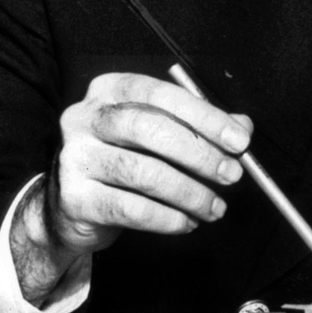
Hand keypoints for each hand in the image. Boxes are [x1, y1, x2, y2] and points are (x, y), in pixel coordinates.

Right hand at [11, 71, 251, 303]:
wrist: (70, 206)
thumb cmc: (124, 157)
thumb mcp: (159, 131)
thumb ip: (199, 124)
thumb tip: (242, 127)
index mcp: (109, 89)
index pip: (161, 94)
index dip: (204, 116)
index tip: (240, 140)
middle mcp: (85, 118)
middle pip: (149, 129)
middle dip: (199, 154)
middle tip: (232, 175)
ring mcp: (75, 158)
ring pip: (142, 173)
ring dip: (189, 192)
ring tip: (215, 207)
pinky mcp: (74, 199)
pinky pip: (130, 209)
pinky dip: (166, 218)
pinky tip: (186, 222)